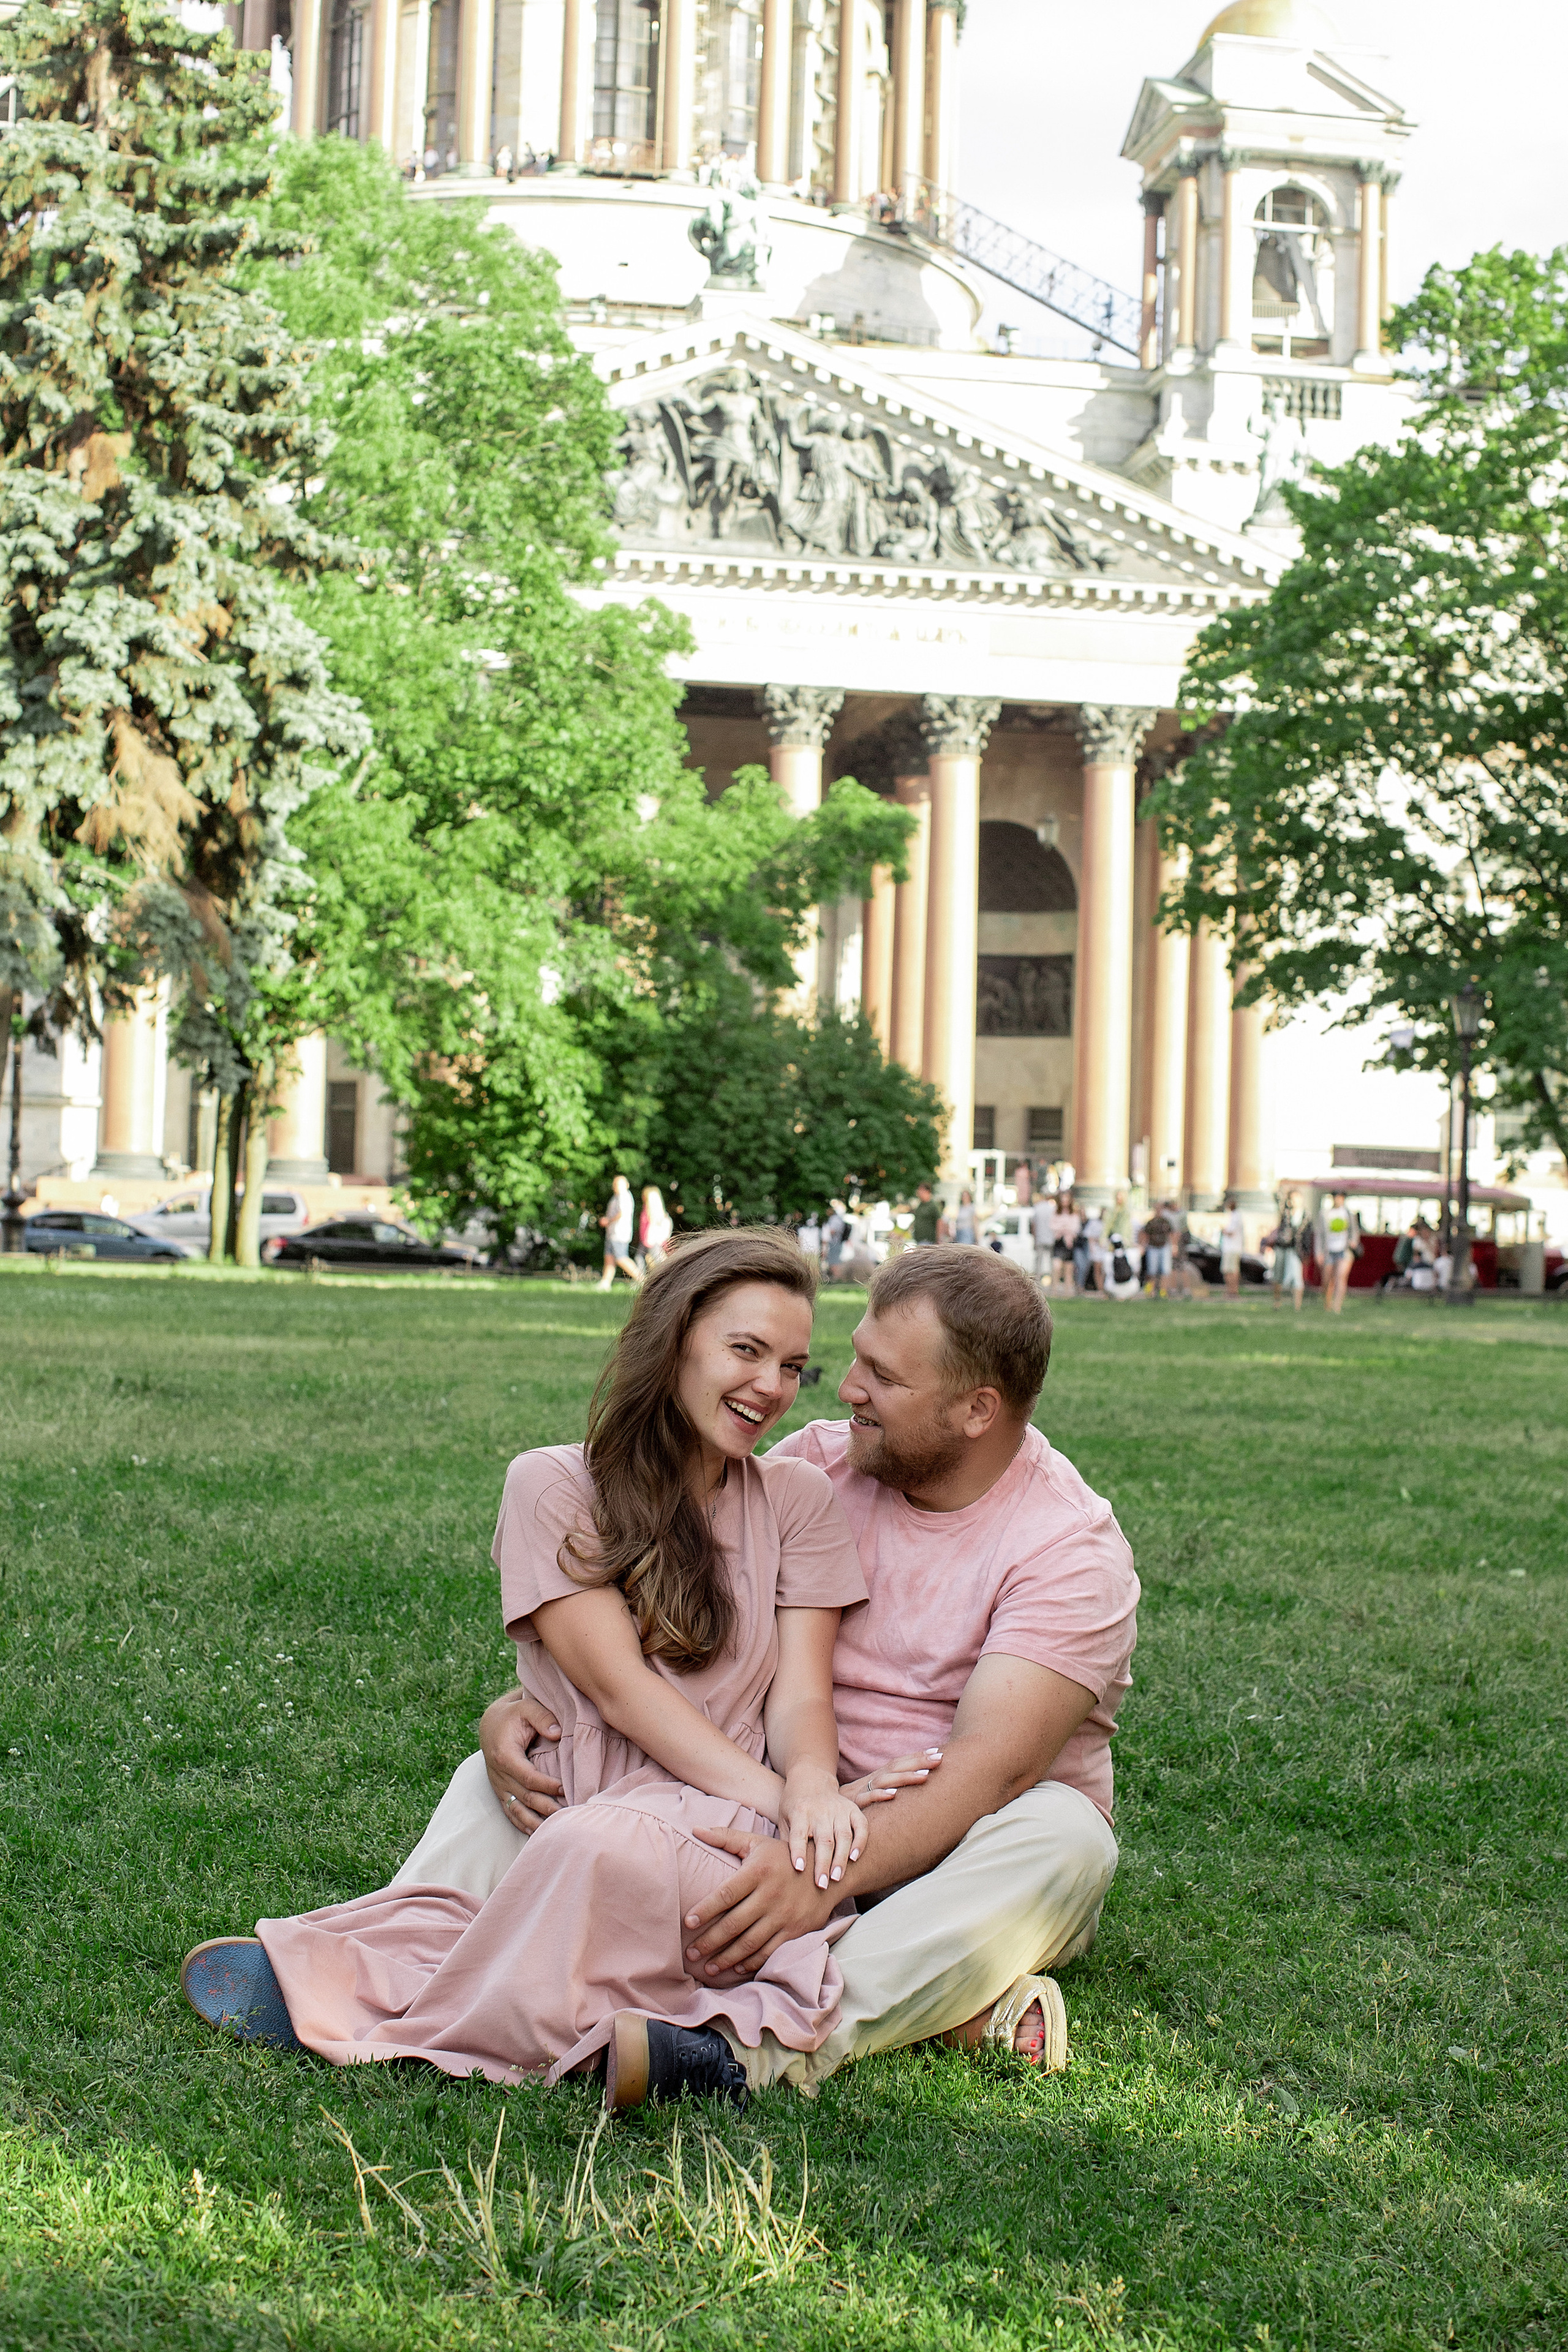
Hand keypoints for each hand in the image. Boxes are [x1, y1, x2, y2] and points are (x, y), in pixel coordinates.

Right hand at [479, 1687, 563, 1832]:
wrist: (490, 1724)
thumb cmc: (513, 1715)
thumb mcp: (526, 1707)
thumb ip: (542, 1717)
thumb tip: (557, 1732)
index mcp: (504, 1755)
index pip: (527, 1777)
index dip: (545, 1785)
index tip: (563, 1788)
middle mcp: (499, 1775)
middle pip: (524, 1798)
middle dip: (546, 1808)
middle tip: (568, 1814)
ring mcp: (499, 1786)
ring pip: (517, 1810)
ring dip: (535, 1822)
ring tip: (555, 1830)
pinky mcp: (500, 1792)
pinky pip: (510, 1812)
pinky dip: (522, 1824)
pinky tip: (536, 1833)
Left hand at [684, 1830, 836, 1978]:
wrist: (827, 1871)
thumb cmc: (783, 1856)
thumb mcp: (757, 1842)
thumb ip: (725, 1837)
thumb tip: (695, 1829)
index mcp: (758, 1871)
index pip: (726, 1894)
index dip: (705, 1909)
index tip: (687, 1922)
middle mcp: (770, 1895)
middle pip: (734, 1924)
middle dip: (710, 1941)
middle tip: (691, 1953)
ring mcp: (784, 1915)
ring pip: (750, 1943)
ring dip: (727, 1958)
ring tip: (709, 1968)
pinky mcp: (796, 1931)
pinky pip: (769, 1951)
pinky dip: (751, 1963)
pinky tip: (736, 1968)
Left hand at [778, 1765, 867, 1890]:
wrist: (811, 1777)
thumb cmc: (794, 1804)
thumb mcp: (784, 1818)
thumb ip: (786, 1840)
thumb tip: (783, 1869)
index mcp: (799, 1812)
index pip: (799, 1833)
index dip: (798, 1851)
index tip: (799, 1868)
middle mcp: (820, 1810)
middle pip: (824, 1839)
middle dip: (823, 1864)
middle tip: (822, 1884)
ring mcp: (838, 1809)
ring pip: (843, 1836)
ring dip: (841, 1859)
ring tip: (837, 1878)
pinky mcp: (851, 1808)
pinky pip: (861, 1825)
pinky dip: (860, 1842)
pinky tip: (854, 1858)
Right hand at [840, 1745, 943, 1807]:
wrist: (823, 1812)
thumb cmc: (851, 1805)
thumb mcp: (871, 1795)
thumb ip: (888, 1789)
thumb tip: (912, 1787)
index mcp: (877, 1777)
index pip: (899, 1763)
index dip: (917, 1757)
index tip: (938, 1752)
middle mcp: (871, 1781)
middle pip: (896, 1767)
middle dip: (919, 1762)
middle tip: (940, 1759)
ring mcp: (862, 1791)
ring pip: (886, 1781)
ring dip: (906, 1778)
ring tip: (925, 1777)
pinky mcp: (853, 1804)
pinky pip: (867, 1799)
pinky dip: (880, 1796)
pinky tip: (894, 1795)